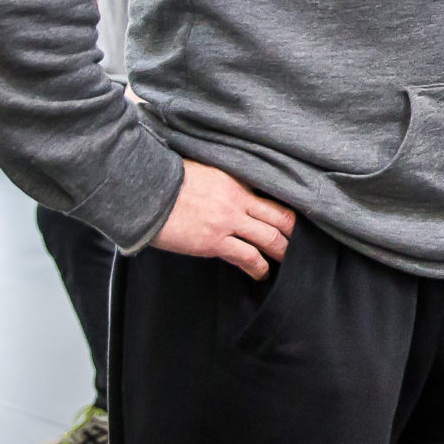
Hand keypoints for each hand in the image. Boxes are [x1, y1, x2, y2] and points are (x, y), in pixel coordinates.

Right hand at [151, 159, 294, 277]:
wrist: (144, 191)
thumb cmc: (166, 179)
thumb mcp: (202, 170)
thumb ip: (221, 180)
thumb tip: (224, 187)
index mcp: (235, 181)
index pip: (272, 194)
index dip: (286, 209)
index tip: (293, 219)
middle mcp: (237, 201)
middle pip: (279, 218)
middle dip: (293, 233)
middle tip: (299, 243)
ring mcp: (227, 222)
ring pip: (269, 238)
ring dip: (281, 252)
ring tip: (285, 261)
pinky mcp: (213, 242)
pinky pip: (246, 257)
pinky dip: (258, 267)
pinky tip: (261, 273)